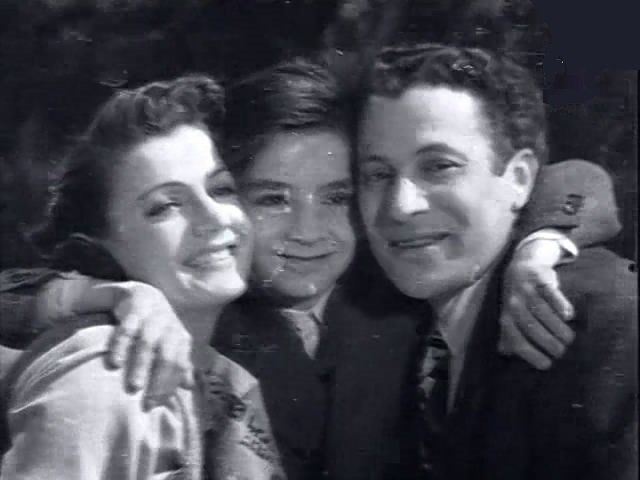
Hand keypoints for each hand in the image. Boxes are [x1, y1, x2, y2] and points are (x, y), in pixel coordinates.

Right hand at [91, 281, 194, 405]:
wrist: (143, 294)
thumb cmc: (158, 327)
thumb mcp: (172, 343)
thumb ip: (179, 363)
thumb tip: (189, 386)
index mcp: (180, 338)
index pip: (179, 364)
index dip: (170, 385)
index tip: (157, 405)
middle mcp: (169, 327)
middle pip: (167, 356)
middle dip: (159, 379)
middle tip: (147, 402)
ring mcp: (152, 318)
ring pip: (148, 344)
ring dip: (141, 366)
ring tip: (134, 387)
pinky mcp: (134, 311)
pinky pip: (127, 329)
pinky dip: (121, 347)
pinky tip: (114, 364)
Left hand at [498, 243, 575, 368]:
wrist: (522, 264)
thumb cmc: (518, 298)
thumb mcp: (509, 315)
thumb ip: (507, 335)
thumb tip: (505, 355)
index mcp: (506, 316)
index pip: (517, 340)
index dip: (532, 355)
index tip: (547, 365)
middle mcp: (513, 304)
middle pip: (533, 329)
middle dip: (549, 344)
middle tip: (562, 352)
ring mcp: (526, 290)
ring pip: (544, 313)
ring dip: (559, 330)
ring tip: (568, 340)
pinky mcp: (540, 278)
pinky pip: (551, 294)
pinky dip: (561, 306)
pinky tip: (569, 317)